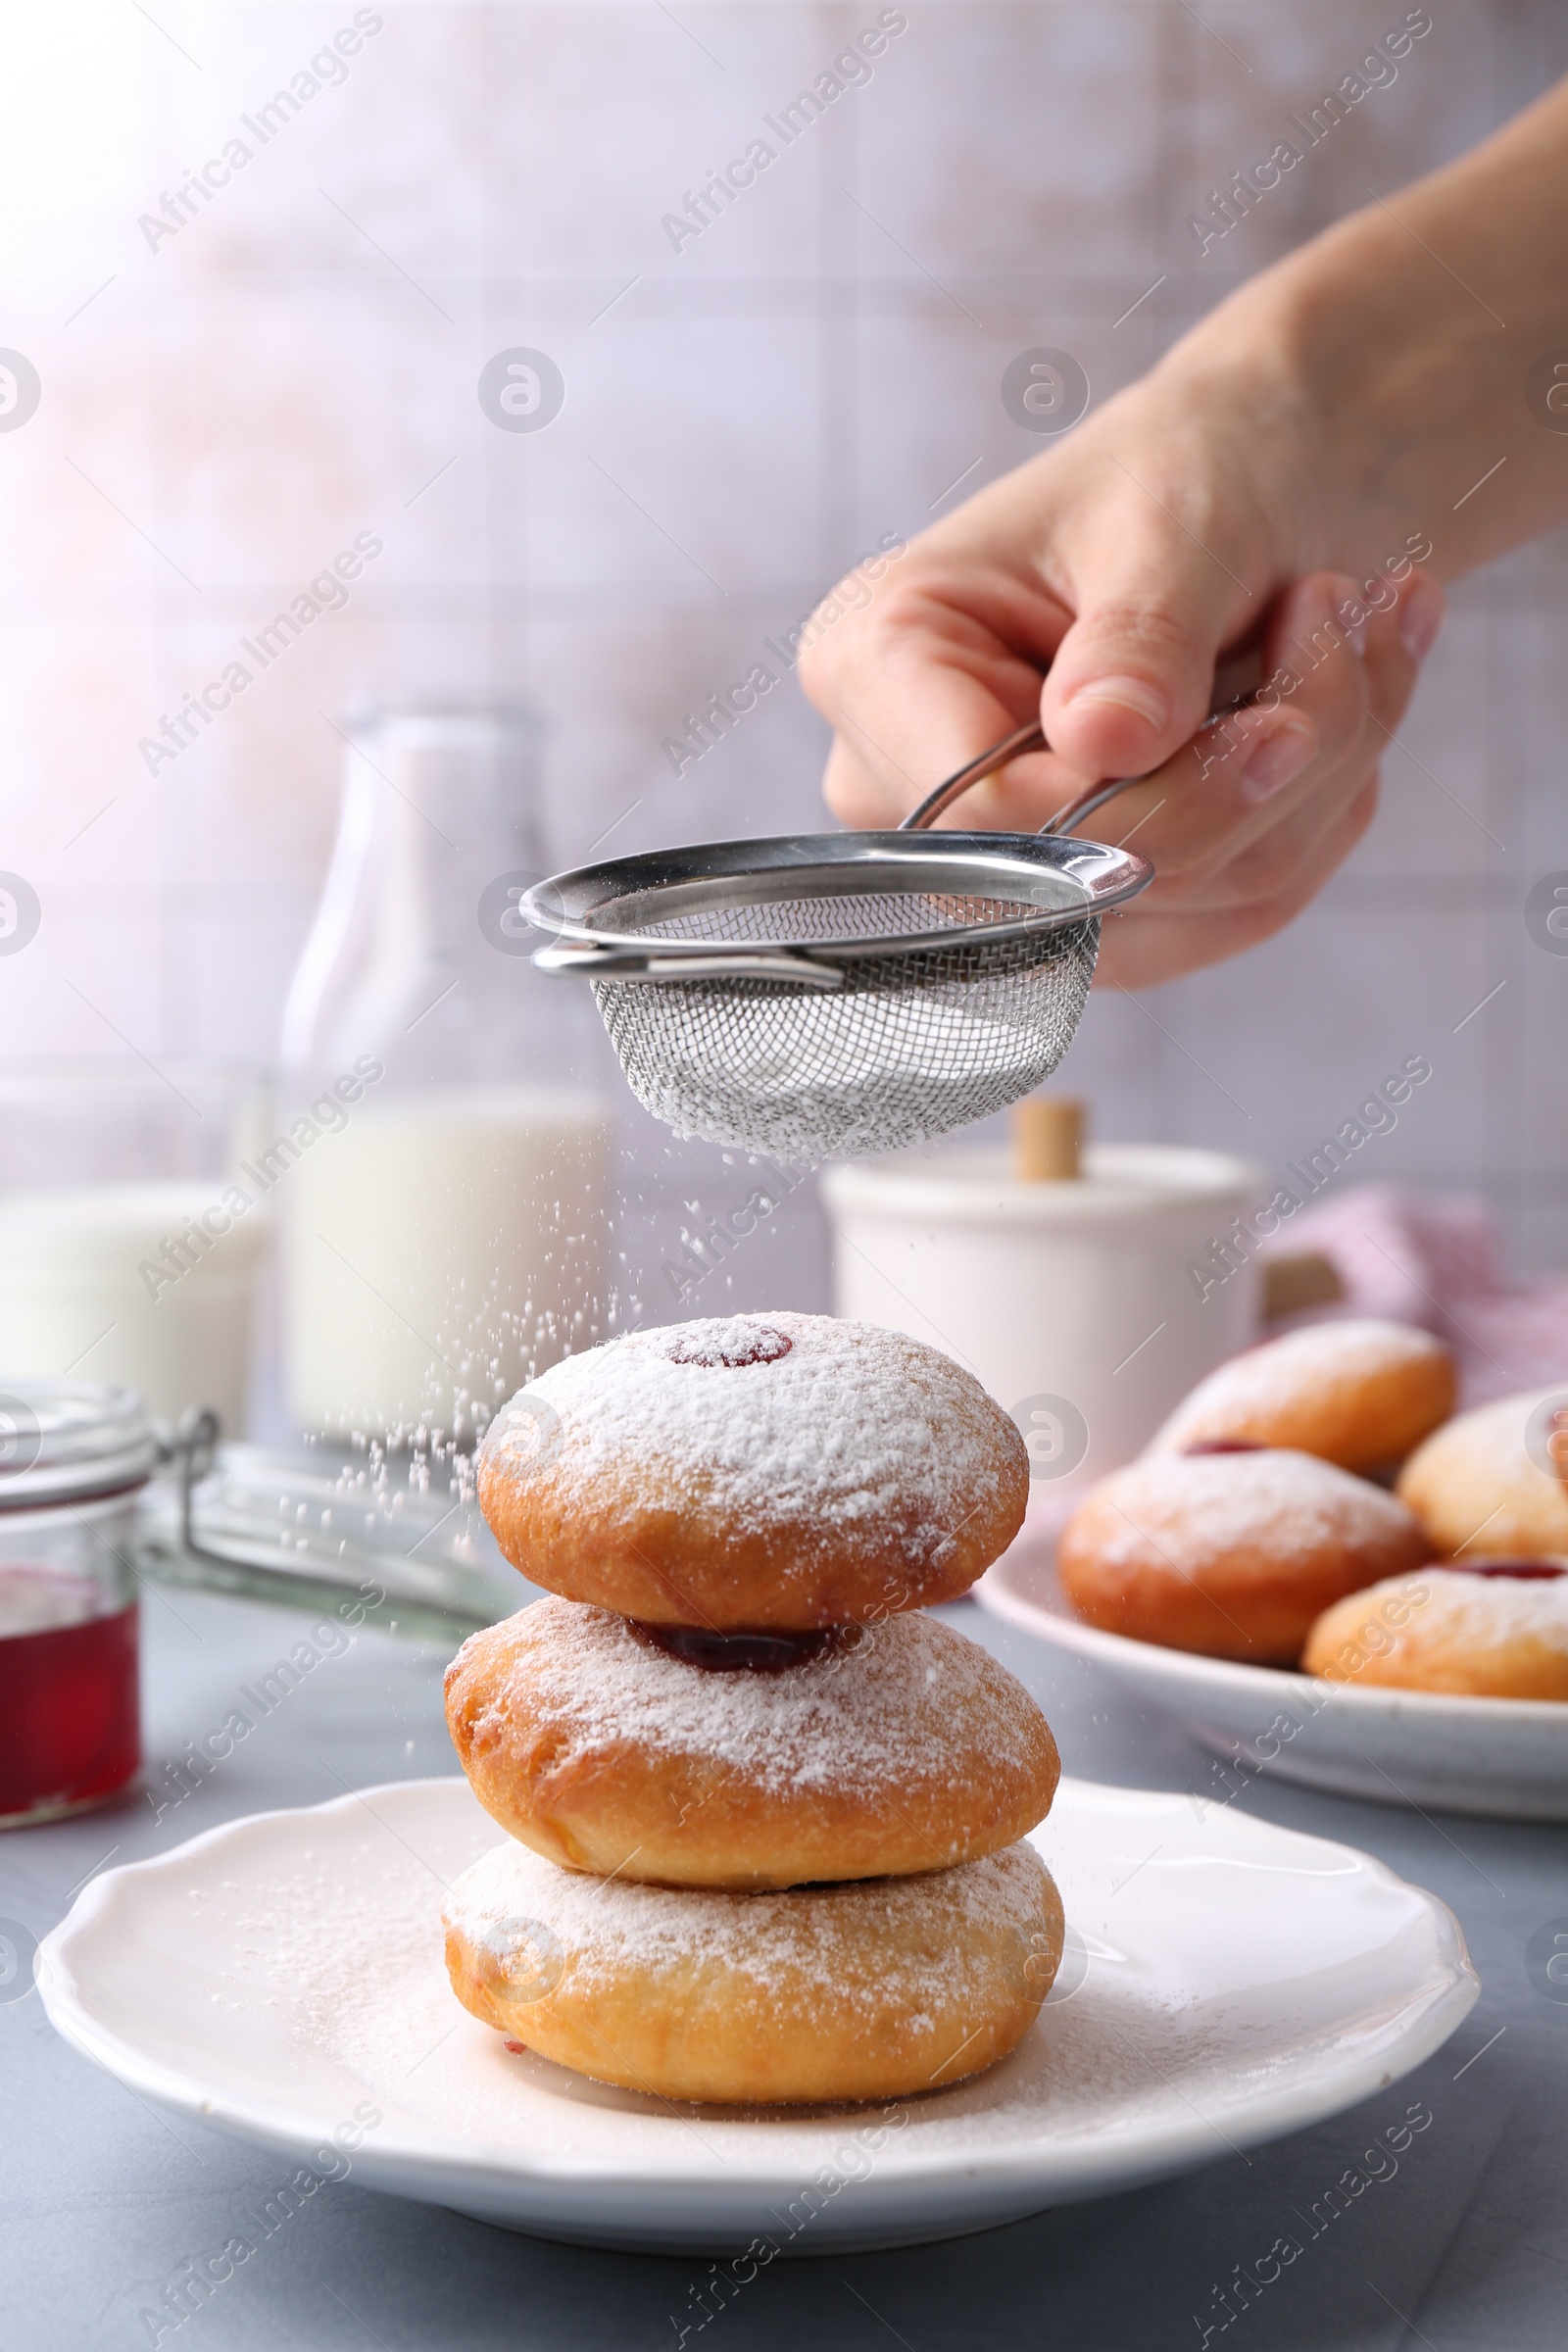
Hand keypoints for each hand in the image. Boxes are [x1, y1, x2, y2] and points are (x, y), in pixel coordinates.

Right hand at [798, 355, 1445, 987]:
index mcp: (877, 664)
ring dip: (1317, 775)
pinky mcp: (1099, 898)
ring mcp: (1006, 857)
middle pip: (1085, 881)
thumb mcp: (1171, 520)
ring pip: (1187, 906)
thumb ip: (1138, 637)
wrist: (1264, 473)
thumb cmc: (1190, 466)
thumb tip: (1104, 743)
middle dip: (1256, 773)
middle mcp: (912, 785)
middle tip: (1337, 616)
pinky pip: (1233, 914)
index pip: (981, 816)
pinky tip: (1347, 696)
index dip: (1143, 800)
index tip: (1282, 720)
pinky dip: (1321, 808)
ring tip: (1348, 625)